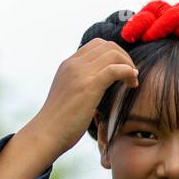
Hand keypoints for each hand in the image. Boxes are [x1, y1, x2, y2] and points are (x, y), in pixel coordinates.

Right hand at [31, 38, 139, 157]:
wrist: (46, 134)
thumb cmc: (60, 122)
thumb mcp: (69, 95)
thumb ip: (81, 85)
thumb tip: (98, 87)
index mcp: (68, 64)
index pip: (96, 45)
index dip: (115, 54)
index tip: (122, 71)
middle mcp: (73, 64)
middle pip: (107, 45)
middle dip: (124, 57)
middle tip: (131, 75)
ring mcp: (80, 73)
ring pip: (113, 54)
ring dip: (128, 65)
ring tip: (132, 82)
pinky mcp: (89, 86)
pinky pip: (115, 69)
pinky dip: (128, 72)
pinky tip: (132, 84)